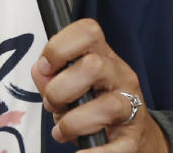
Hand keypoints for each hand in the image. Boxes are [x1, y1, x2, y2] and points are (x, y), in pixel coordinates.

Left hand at [30, 18, 168, 151]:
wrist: (131, 135)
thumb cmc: (95, 105)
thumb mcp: (72, 85)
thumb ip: (51, 76)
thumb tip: (39, 70)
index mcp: (103, 56)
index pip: (88, 32)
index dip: (60, 46)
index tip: (46, 66)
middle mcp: (120, 75)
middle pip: (93, 66)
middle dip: (61, 89)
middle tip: (52, 103)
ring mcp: (131, 105)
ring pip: (106, 106)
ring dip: (73, 123)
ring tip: (63, 130)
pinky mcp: (133, 138)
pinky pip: (116, 147)